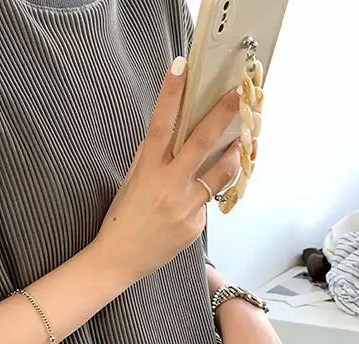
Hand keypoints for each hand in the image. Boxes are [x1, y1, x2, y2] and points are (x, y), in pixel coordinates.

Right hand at [95, 57, 241, 285]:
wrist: (117, 260)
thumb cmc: (121, 220)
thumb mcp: (131, 184)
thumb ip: (152, 161)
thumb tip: (173, 138)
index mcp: (147, 171)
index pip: (161, 125)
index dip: (171, 94)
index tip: (182, 66)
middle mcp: (168, 186)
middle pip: (202, 142)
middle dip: (224, 115)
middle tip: (241, 95)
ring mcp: (185, 207)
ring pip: (220, 173)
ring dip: (233, 155)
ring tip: (239, 145)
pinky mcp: (195, 226)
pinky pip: (206, 204)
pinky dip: (202, 200)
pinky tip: (186, 209)